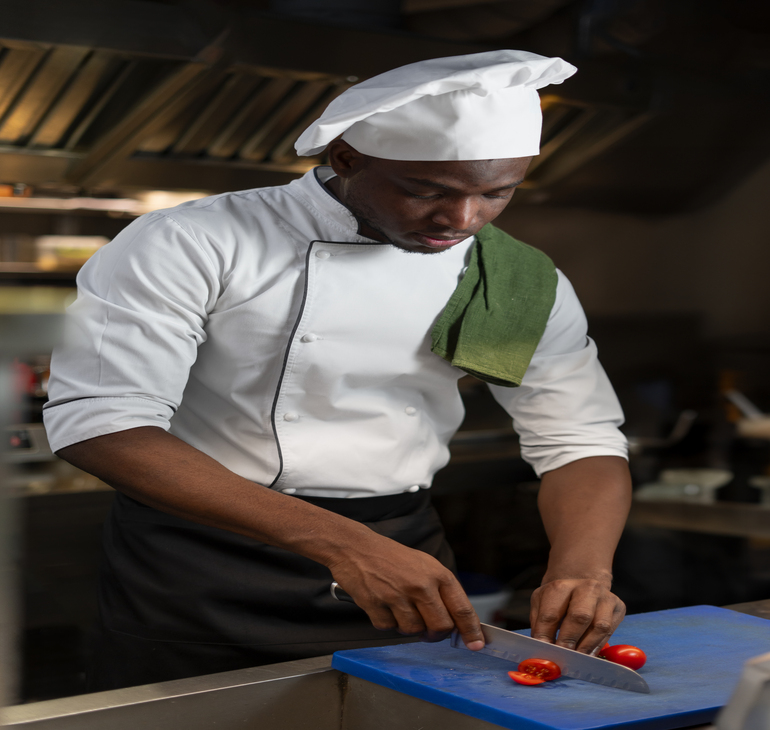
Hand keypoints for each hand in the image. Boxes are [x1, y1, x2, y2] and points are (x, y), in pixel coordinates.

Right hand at [327, 532, 483, 650]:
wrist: (356, 547)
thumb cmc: (391, 556)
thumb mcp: (424, 564)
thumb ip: (440, 590)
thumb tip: (455, 620)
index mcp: (436, 573)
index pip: (462, 608)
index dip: (471, 631)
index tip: (475, 644)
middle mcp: (420, 585)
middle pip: (441, 627)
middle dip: (436, 634)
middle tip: (429, 630)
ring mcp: (397, 595)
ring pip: (414, 631)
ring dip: (409, 627)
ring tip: (401, 608)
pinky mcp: (376, 605)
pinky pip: (388, 628)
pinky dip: (387, 622)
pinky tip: (384, 605)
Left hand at [529, 576, 625, 654]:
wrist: (580, 587)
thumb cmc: (558, 600)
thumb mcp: (542, 605)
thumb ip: (540, 625)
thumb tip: (542, 649)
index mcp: (561, 586)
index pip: (552, 613)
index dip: (546, 635)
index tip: (543, 650)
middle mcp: (586, 587)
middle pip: (580, 616)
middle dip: (570, 640)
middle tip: (563, 656)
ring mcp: (605, 597)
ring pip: (600, 626)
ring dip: (586, 647)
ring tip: (576, 659)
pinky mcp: (618, 607)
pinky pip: (610, 631)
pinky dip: (598, 646)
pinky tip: (588, 654)